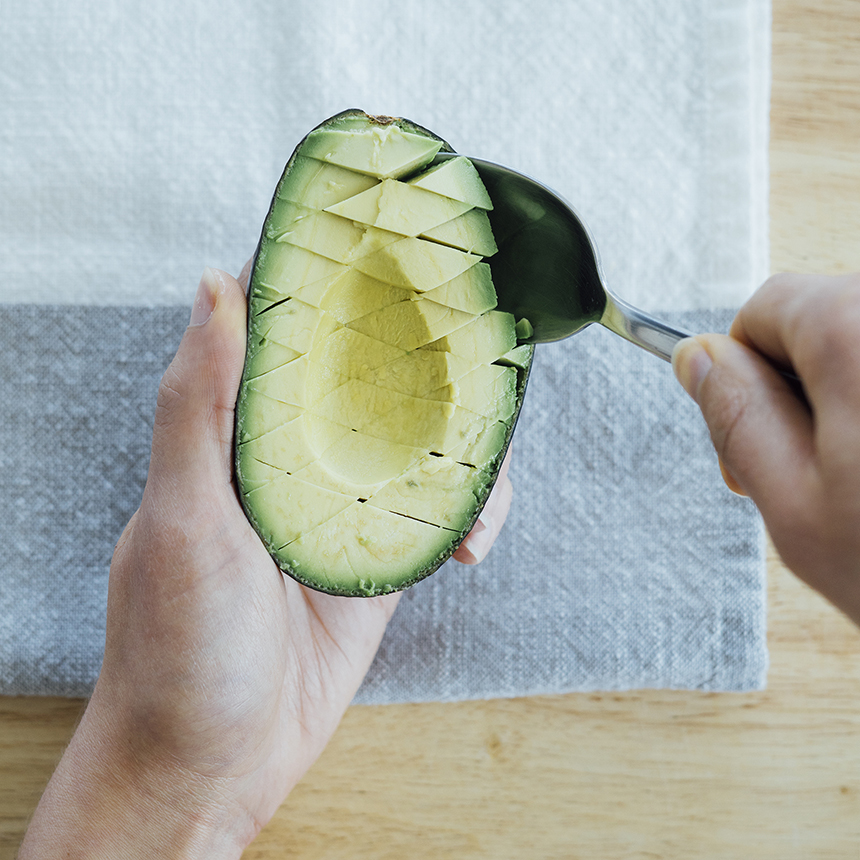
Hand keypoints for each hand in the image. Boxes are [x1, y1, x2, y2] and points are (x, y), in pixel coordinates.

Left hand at [20, 266, 513, 857]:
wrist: (213, 764)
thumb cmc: (177, 650)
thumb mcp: (182, 521)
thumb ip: (199, 406)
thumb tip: (214, 284)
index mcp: (235, 433)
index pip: (282, 330)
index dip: (326, 282)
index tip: (382, 245)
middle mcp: (289, 459)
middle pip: (366, 378)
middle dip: (419, 354)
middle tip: (472, 336)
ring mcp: (340, 507)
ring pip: (415, 442)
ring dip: (460, 442)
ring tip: (483, 454)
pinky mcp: (378, 558)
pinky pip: (436, 514)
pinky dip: (468, 514)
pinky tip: (474, 539)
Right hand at [672, 272, 859, 625]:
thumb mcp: (794, 502)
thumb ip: (735, 414)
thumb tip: (695, 358)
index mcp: (858, 334)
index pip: (769, 306)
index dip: (747, 373)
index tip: (763, 436)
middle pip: (831, 317)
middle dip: (807, 386)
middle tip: (821, 472)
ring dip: (859, 401)